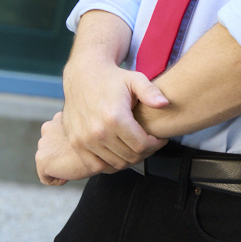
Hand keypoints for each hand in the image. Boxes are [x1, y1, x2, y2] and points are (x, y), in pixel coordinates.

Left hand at [36, 113, 111, 184]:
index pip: (57, 136)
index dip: (69, 147)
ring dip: (60, 165)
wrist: (103, 152)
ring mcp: (43, 142)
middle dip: (62, 156)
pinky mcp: (42, 158)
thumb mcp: (90, 129)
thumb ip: (79, 129)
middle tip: (78, 158)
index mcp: (60, 118)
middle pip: (51, 148)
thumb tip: (78, 137)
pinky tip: (71, 172)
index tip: (81, 150)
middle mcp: (48, 127)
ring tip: (75, 164)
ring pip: (48, 161)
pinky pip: (46, 177)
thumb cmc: (103, 143)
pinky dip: (58, 179)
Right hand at [62, 21, 169, 170]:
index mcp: (115, 117)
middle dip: (146, 152)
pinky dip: (110, 164)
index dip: (155, 145)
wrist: (82, 76)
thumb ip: (150, 92)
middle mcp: (98, 132)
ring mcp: (84, 140)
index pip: (142, 145)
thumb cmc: (113, 79)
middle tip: (150, 144)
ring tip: (136, 147)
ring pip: (116, 164)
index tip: (160, 139)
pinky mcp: (75, 143)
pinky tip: (119, 153)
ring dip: (130, 159)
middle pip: (130, 157)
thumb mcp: (135, 79)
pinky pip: (96, 166)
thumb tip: (164, 103)